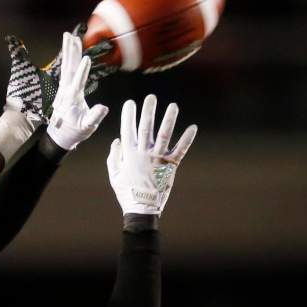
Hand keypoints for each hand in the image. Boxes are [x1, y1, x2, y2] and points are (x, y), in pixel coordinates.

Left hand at [45, 32, 109, 150]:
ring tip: (70, 36)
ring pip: (67, 66)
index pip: (78, 82)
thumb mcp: (86, 128)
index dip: (82, 71)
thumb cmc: (74, 132)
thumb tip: (103, 108)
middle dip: (71, 52)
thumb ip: (94, 117)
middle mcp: (66, 90)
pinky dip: (68, 59)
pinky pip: (66, 70)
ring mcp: (64, 88)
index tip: (87, 58)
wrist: (60, 136)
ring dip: (68, 51)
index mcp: (72, 99)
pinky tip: (70, 50)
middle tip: (72, 37)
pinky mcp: (64, 88)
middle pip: (69, 68)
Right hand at [107, 95, 196, 215]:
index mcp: (129, 154)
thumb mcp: (114, 175)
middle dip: (148, 110)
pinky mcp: (171, 166)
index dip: (129, 115)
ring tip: (173, 106)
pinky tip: (193, 127)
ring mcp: (158, 158)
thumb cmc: (126, 192)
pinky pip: (181, 149)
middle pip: (147, 127)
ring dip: (169, 119)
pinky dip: (187, 138)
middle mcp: (144, 153)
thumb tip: (117, 140)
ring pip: (165, 134)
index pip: (127, 129)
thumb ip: (114, 156)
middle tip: (151, 97)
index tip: (130, 102)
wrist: (142, 208)